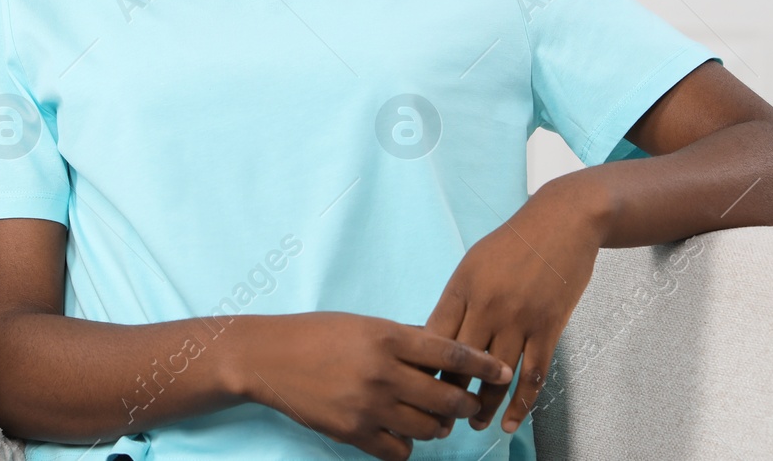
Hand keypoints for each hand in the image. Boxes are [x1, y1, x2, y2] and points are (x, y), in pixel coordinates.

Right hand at [222, 311, 512, 460]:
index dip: (483, 365)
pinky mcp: (353, 432)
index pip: (450, 354)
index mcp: (388, 337)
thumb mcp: (365, 324)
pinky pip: (398, 452)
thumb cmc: (317, 334)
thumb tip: (444, 352)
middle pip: (445, 398)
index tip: (503, 371)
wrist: (269, 358)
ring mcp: (368, 405)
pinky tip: (402, 434)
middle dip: (464, 404)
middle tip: (466, 404)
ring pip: (427, 429)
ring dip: (437, 427)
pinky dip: (407, 445)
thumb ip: (405, 339)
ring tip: (433, 421)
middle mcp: (382, 372)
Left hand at [423, 180, 603, 434]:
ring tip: (473, 424)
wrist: (563, 221)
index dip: (423, 366)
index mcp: (462, 286)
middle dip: (447, 393)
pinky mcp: (548, 327)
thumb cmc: (514, 242)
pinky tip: (512, 421)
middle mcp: (487, 305)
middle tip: (439, 418)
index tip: (414, 388)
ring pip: (496, 375)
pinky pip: (532, 374)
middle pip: (460, 361)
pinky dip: (521, 403)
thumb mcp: (473, 262)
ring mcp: (519, 318)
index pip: (434, 336)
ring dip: (484, 406)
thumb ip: (457, 298)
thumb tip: (436, 335)